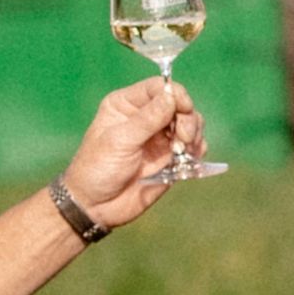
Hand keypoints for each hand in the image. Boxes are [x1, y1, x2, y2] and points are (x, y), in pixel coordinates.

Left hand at [59, 76, 195, 229]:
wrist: (96, 206)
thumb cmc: (97, 169)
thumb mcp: (120, 141)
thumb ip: (147, 119)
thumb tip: (172, 95)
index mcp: (127, 105)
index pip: (159, 87)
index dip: (176, 94)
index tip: (184, 109)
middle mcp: (146, 117)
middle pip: (179, 104)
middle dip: (187, 118)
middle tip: (183, 137)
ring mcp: (160, 138)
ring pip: (190, 124)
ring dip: (194, 134)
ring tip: (184, 151)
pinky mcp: (170, 158)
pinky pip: (193, 146)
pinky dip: (197, 149)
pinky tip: (190, 157)